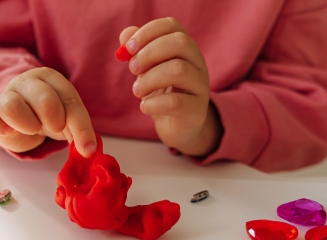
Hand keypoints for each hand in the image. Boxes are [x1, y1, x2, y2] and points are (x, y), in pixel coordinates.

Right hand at [0, 67, 96, 156]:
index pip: (70, 102)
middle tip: (54, 129)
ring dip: (26, 123)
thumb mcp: (66, 121)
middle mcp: (26, 82)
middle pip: (43, 99)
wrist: (18, 118)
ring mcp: (4, 96)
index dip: (80, 127)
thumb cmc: (45, 117)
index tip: (87, 150)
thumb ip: (77, 131)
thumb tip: (88, 152)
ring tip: (32, 130)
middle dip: (54, 119)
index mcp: (51, 79)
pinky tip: (6, 131)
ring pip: (12, 106)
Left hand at [120, 18, 222, 156]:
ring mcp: (200, 86)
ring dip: (149, 79)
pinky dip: (153, 103)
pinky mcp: (196, 110)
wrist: (177, 126)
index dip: (148, 32)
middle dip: (149, 53)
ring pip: (178, 70)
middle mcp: (198, 63)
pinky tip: (145, 107)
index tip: (129, 48)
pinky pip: (175, 102)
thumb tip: (125, 34)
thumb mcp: (147, 70)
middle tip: (133, 69)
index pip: (172, 26)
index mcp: (185, 48)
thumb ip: (138, 51)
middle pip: (180, 43)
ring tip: (137, 91)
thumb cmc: (162, 93)